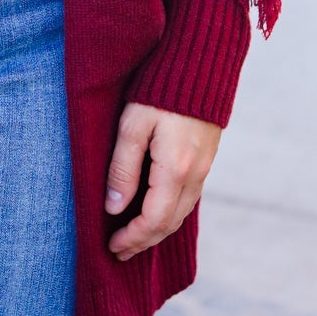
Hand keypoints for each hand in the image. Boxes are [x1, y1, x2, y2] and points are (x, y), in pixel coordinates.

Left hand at [104, 100, 221, 260]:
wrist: (200, 64)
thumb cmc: (160, 90)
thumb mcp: (133, 125)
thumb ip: (123, 168)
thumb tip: (113, 207)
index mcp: (175, 170)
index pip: (153, 220)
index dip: (132, 238)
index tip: (111, 246)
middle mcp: (194, 176)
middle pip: (169, 224)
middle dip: (143, 241)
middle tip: (119, 251)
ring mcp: (204, 170)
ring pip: (181, 214)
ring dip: (156, 231)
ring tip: (133, 238)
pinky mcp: (205, 161)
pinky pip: (187, 199)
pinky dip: (169, 215)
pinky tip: (154, 212)